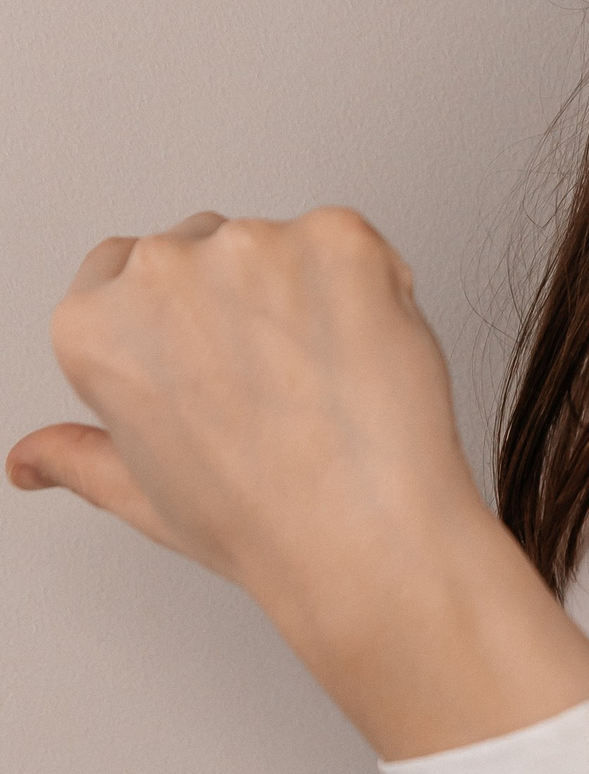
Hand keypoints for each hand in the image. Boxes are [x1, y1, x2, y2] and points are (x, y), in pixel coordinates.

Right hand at [8, 209, 476, 591]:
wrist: (363, 536)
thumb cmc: (260, 524)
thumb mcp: (143, 495)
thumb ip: (79, 458)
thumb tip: (31, 460)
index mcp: (95, 325)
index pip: (120, 270)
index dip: (176, 317)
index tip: (211, 360)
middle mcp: (160, 271)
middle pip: (201, 245)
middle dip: (238, 298)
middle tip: (277, 384)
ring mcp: (251, 245)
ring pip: (281, 244)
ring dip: (307, 293)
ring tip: (326, 381)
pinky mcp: (336, 237)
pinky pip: (352, 244)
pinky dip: (370, 287)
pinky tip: (367, 355)